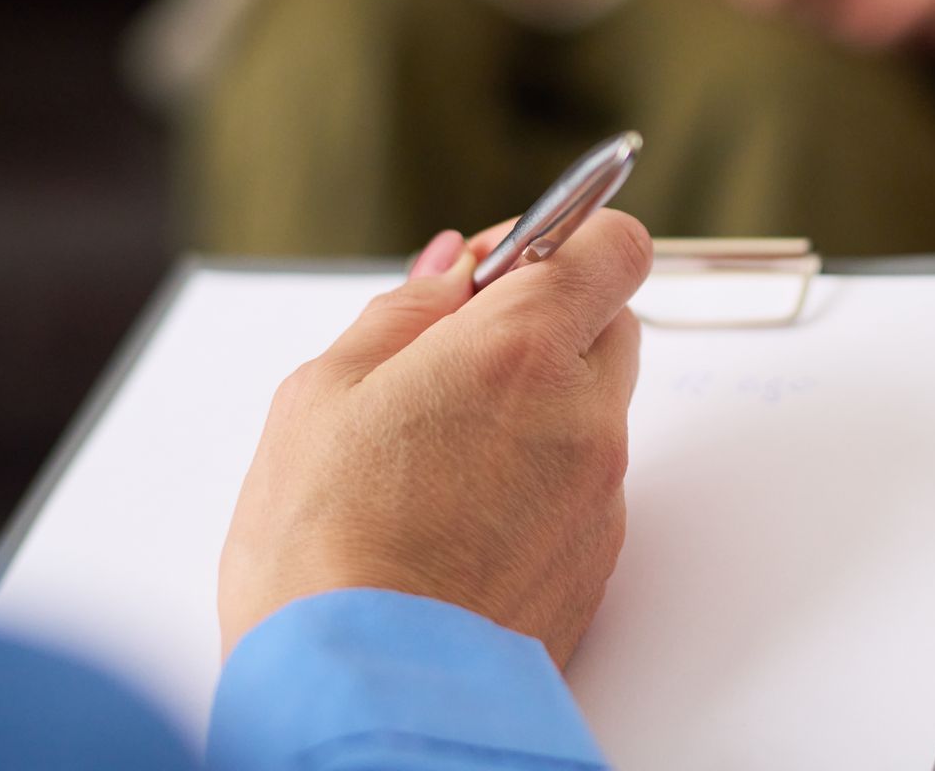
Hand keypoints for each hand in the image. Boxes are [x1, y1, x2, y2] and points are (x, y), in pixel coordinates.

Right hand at [218, 212, 654, 665]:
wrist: (364, 694)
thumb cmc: (322, 551)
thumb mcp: (321, 395)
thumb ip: (402, 314)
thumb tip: (451, 269)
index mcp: (518, 349)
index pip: (613, 246)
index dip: (568, 240)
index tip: (511, 262)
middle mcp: (583, 413)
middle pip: (612, 322)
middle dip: (550, 322)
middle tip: (461, 357)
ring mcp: (601, 491)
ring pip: (598, 409)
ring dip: (545, 405)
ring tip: (446, 454)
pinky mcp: (600, 559)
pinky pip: (589, 486)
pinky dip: (545, 479)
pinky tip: (466, 515)